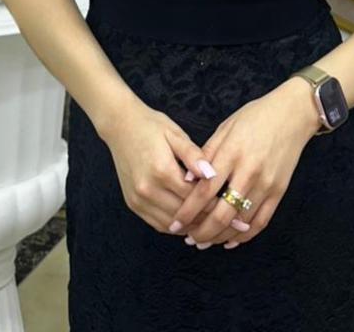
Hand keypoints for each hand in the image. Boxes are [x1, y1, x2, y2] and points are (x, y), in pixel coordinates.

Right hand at [104, 96, 222, 234]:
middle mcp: (148, 189)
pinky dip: (175, 226)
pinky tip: (189, 221)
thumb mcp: (175, 134)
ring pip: (171, 225)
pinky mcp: (133, 204)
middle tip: (228, 220)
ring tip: (211, 223)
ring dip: (192, 227)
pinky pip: (158, 224)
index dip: (215, 203)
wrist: (120, 126)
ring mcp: (138, 199)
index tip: (233, 207)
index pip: (194, 197)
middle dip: (207, 219)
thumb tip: (212, 174)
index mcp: (162, 170)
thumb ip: (194, 155)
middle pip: (184, 214)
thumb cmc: (151, 126)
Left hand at [167, 77, 319, 248]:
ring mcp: (266, 184)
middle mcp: (249, 172)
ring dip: (220, 236)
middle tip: (188, 238)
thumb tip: (186, 181)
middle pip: (222, 213)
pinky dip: (244, 236)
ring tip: (205, 241)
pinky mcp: (279, 192)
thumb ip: (206, 154)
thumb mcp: (225, 128)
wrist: (292, 115)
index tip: (174, 224)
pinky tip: (231, 240)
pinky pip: (261, 222)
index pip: (205, 190)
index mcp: (231, 153)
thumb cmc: (254, 117)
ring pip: (240, 222)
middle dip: (202, 231)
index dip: (188, 211)